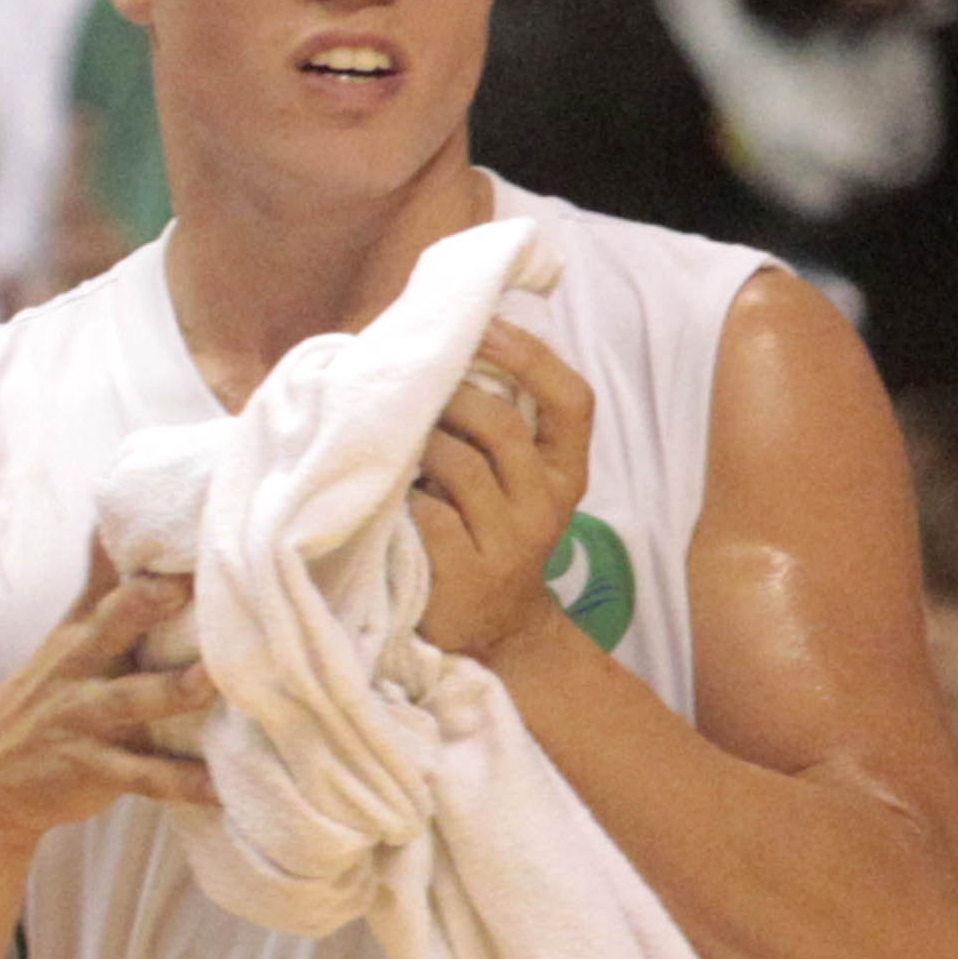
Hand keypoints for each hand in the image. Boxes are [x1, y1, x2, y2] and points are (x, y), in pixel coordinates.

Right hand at [0, 565, 216, 845]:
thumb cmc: (44, 702)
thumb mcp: (64, 644)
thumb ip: (100, 593)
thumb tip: (115, 526)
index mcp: (81, 638)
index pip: (114, 592)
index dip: (149, 568)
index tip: (193, 537)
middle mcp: (82, 671)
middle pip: (114, 626)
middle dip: (147, 604)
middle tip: (189, 584)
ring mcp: (87, 721)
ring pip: (134, 701)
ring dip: (173, 691)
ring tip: (210, 682)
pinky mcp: (94, 771)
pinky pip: (145, 778)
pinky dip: (183, 784)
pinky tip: (220, 787)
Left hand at [412, 321, 593, 660]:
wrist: (495, 633)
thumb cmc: (486, 535)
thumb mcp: (510, 483)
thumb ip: (496, 428)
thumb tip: (443, 345)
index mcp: (565, 473)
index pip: (573, 402)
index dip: (532, 357)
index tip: (486, 325)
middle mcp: (546, 507)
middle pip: (500, 425)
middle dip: (448, 395)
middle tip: (410, 390)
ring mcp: (508, 545)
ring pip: (459, 465)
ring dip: (416, 443)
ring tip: (392, 441)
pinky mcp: (466, 577)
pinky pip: (426, 514)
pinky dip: (400, 494)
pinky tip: (384, 490)